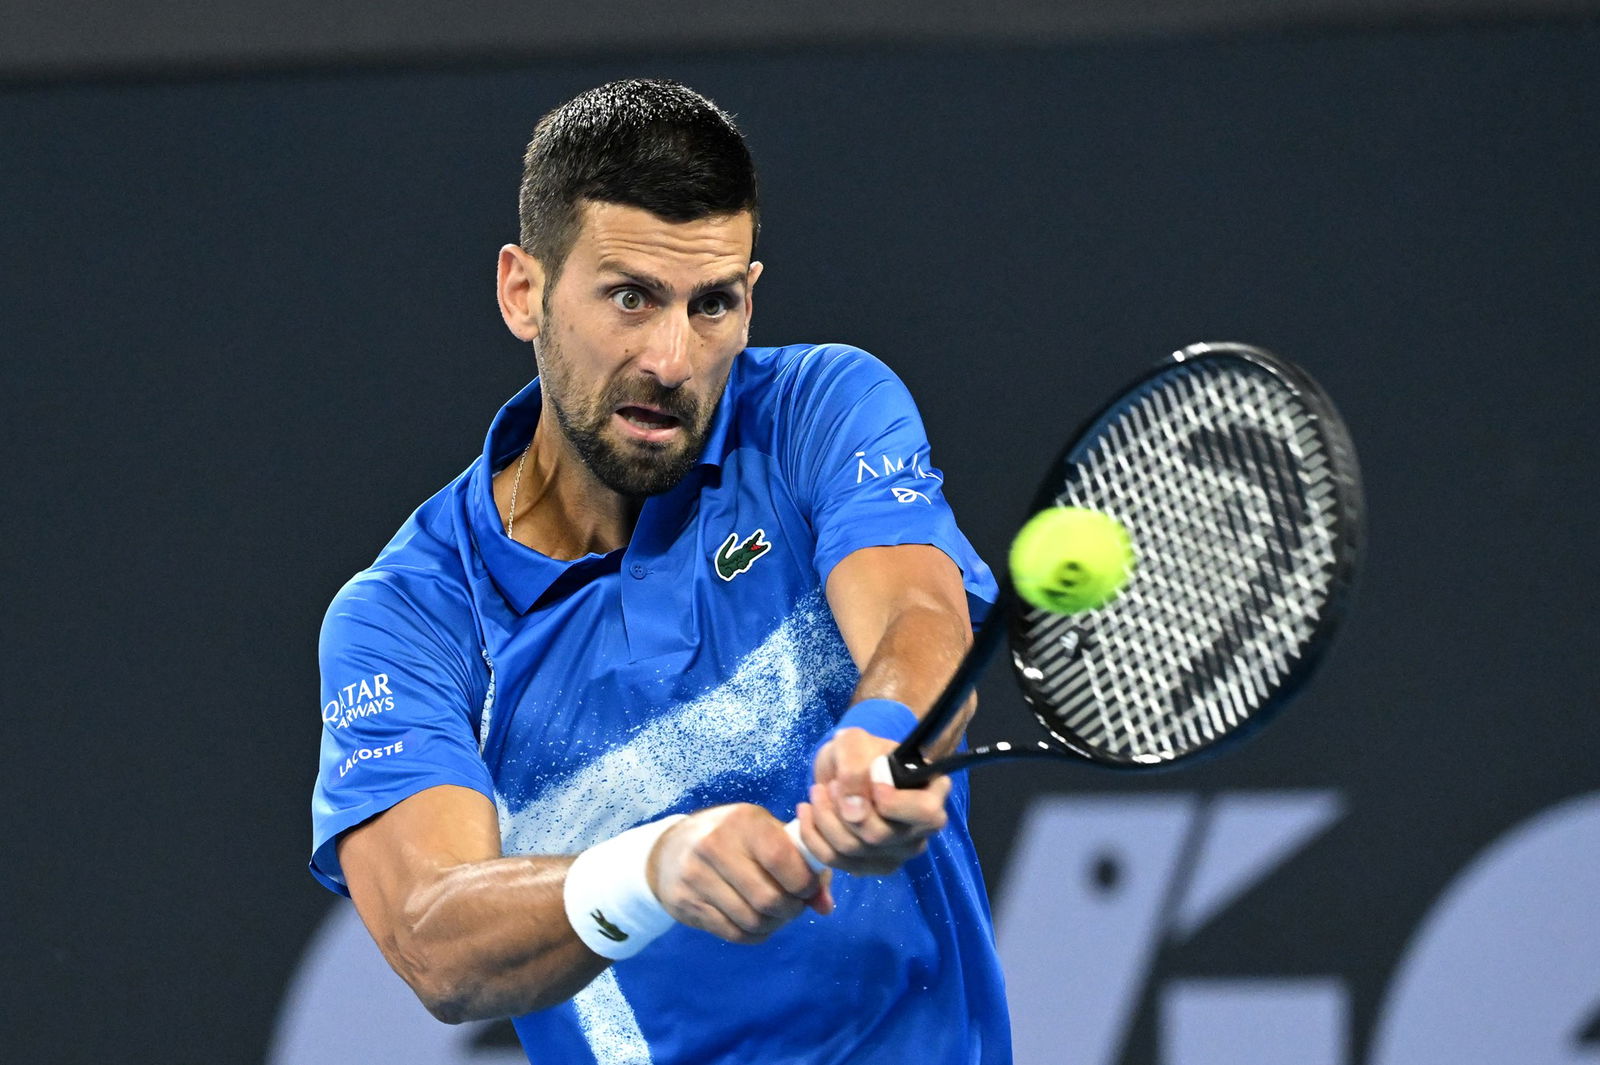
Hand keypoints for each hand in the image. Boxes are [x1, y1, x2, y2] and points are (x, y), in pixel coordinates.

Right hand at [646, 804, 832, 944]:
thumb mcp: (766, 835)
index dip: (804, 884)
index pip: (782, 860)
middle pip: (768, 898)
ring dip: (772, 925)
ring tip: (774, 915)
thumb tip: (825, 906)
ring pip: (751, 920)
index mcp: (743, 822)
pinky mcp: (684, 902)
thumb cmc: (734, 840)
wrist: (671, 849)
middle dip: (790, 910)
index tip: (807, 889)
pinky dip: (753, 934)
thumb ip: (802, 865)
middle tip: (792, 906)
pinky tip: (754, 922)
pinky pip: (732, 933)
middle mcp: (715, 845)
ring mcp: (696, 875)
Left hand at [798, 727, 950, 875]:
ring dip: (825, 818)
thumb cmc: (860, 753)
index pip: (925, 812)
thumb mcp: (856, 741)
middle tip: (832, 784)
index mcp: (932, 794)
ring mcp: (895, 853)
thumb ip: (856, 765)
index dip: (893, 802)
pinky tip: (807, 811)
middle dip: (844, 808)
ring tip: (817, 792)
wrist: (843, 769)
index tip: (870, 779)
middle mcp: (920, 831)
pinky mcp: (868, 867)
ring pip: (852, 849)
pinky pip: (834, 860)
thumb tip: (852, 807)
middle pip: (879, 835)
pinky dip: (812, 834)